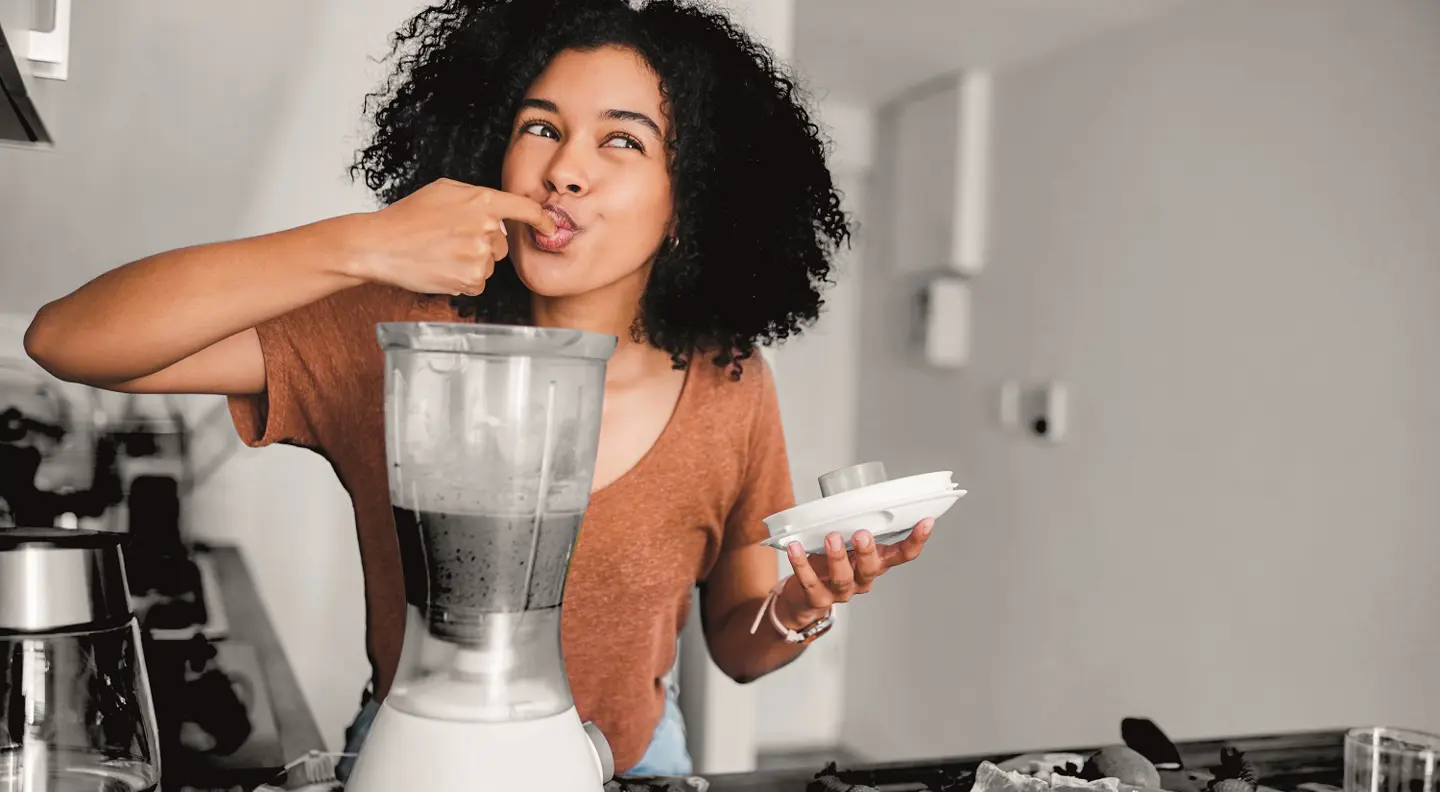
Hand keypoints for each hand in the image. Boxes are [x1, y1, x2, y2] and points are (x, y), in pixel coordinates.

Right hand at [345, 178, 556, 296]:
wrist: (380, 245)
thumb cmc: (408, 216)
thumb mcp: (444, 190)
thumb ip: (477, 197)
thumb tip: (498, 210)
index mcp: (482, 201)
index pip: (525, 209)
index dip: (542, 220)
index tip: (550, 227)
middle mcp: (486, 228)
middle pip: (503, 244)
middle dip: (484, 244)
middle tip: (451, 240)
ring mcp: (479, 256)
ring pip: (489, 264)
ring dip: (471, 262)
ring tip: (441, 253)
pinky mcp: (470, 280)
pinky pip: (478, 283)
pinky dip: (462, 279)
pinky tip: (441, 268)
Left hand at [776, 519, 934, 629]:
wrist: (804, 597)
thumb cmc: (829, 561)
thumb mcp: (847, 542)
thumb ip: (853, 523)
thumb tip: (853, 489)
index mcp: (876, 563)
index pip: (903, 555)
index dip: (916, 540)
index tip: (926, 520)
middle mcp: (863, 579)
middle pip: (872, 569)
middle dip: (868, 551)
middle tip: (862, 533)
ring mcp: (842, 592)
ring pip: (843, 578)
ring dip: (837, 557)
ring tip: (831, 537)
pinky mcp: (818, 598)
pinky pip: (810, 583)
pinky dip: (802, 564)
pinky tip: (796, 547)